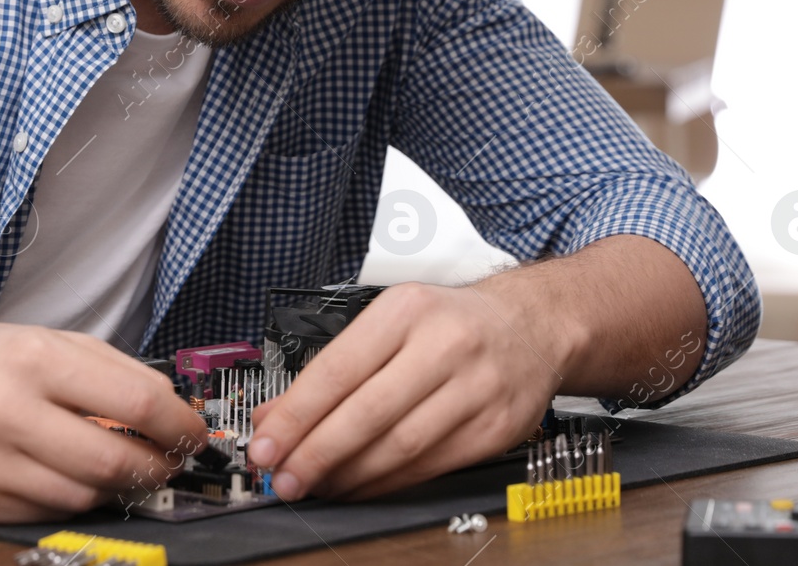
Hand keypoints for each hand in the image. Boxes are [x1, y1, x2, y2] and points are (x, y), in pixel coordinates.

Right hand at [0, 324, 208, 521]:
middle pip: (112, 460)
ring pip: (83, 495)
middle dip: (156, 466)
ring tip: (122, 467)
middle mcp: (7, 411)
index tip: (193, 432)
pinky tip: (73, 477)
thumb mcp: (46, 340)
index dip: (177, 423)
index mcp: (33, 359)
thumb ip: (111, 369)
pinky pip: (48, 513)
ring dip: (116, 487)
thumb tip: (170, 407)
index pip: (133, 400)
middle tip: (169, 462)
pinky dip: (72, 499)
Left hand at [246, 280, 563, 500]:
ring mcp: (476, 389)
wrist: (532, 325)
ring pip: (399, 446)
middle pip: (368, 413)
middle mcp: (444, 346)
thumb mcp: (389, 322)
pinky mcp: (495, 428)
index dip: (296, 415)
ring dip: (349, 475)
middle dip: (317, 453)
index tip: (265, 444)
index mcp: (407, 311)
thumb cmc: (450, 322)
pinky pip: (429, 466)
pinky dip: (387, 483)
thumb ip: (331, 368)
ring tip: (317, 484)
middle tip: (284, 478)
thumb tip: (274, 416)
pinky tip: (360, 486)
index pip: (338, 369)